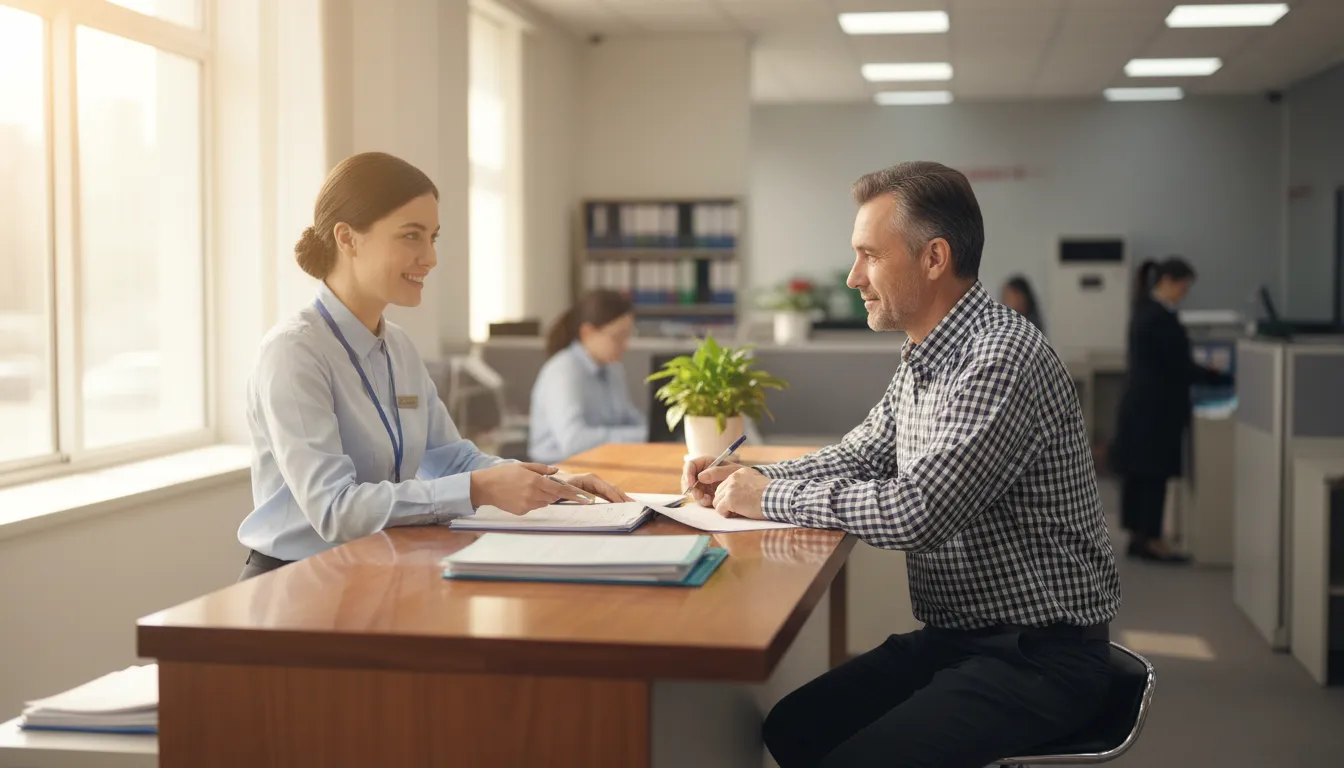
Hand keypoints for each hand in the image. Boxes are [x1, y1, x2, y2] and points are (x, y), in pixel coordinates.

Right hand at [469, 462, 588, 514]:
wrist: (484, 487)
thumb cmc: (503, 474)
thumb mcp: (522, 466)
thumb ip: (541, 469)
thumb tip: (556, 471)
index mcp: (535, 481)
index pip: (560, 490)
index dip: (575, 495)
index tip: (588, 499)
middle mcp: (533, 494)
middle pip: (554, 496)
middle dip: (555, 492)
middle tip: (547, 485)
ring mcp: (527, 505)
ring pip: (545, 502)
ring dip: (543, 496)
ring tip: (528, 488)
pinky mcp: (522, 511)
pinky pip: (535, 507)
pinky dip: (533, 501)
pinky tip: (520, 495)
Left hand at [551, 471, 633, 503]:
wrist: (549, 482)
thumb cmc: (557, 484)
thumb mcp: (566, 489)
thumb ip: (579, 494)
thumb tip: (593, 500)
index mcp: (591, 479)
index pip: (608, 489)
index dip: (617, 497)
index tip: (625, 505)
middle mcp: (595, 481)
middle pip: (613, 490)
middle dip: (623, 498)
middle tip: (634, 507)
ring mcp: (595, 486)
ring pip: (612, 493)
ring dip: (621, 500)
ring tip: (631, 508)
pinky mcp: (593, 492)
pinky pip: (607, 496)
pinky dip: (614, 501)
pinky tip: (620, 507)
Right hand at [681, 456, 745, 506]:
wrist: (746, 485)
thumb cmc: (739, 474)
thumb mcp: (730, 470)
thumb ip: (715, 472)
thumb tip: (700, 477)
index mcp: (706, 462)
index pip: (690, 465)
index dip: (688, 474)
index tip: (692, 484)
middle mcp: (702, 472)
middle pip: (687, 478)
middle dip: (691, 488)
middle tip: (699, 496)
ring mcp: (703, 483)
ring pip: (692, 489)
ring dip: (697, 496)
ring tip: (708, 500)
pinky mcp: (705, 492)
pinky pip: (698, 497)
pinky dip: (702, 501)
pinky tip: (710, 501)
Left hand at [712, 468, 768, 519]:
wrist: (778, 498)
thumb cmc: (771, 494)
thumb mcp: (757, 482)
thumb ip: (745, 484)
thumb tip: (736, 496)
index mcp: (740, 473)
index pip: (725, 484)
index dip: (729, 495)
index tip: (736, 502)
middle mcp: (733, 478)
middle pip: (719, 492)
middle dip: (725, 502)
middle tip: (737, 508)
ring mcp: (730, 488)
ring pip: (717, 501)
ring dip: (725, 508)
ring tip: (738, 512)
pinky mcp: (730, 499)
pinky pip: (719, 509)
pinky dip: (726, 514)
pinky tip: (737, 514)